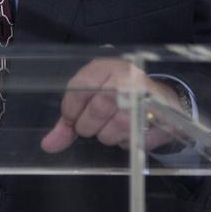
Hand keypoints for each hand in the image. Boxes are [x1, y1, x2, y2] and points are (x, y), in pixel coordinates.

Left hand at [41, 59, 184, 154]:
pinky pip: (136, 135)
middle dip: (89, 126)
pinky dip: (127, 140)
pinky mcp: (160, 112)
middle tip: (92, 128)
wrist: (162, 99)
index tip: (71, 120)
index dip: (71, 110)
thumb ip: (69, 122)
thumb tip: (49, 145)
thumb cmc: (119, 98)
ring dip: (110, 135)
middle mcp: (125, 75)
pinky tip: (129, 131)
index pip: (80, 87)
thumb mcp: (90, 101)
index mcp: (104, 66)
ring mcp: (145, 93)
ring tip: (113, 127)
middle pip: (99, 107)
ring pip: (118, 124)